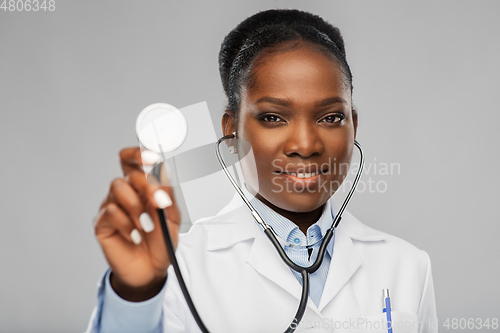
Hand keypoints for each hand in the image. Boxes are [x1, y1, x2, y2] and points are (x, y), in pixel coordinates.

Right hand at [94, 147, 180, 300]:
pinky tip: (135, 236)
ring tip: (147, 226)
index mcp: (143, 188)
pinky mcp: (103, 223)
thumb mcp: (172, 218)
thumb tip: (164, 173)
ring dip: (136, 207)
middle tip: (158, 202)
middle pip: (128, 173)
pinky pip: (110, 212)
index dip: (139, 154)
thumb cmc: (160, 242)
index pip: (134, 161)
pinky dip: (126, 224)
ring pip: (117, 188)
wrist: (151, 271)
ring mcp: (112, 206)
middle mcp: (127, 193)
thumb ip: (168, 195)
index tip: (152, 157)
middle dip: (146, 184)